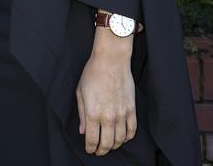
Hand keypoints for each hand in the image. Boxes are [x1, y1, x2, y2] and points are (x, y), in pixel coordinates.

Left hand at [75, 30, 135, 155]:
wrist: (111, 61)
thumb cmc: (93, 74)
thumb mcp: (80, 92)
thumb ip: (82, 114)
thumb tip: (83, 131)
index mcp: (93, 113)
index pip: (92, 140)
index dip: (90, 148)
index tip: (89, 150)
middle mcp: (108, 117)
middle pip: (107, 143)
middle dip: (102, 150)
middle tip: (99, 151)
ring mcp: (122, 114)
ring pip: (121, 139)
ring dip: (115, 145)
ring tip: (110, 145)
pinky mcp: (132, 110)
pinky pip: (132, 130)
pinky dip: (128, 137)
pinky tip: (123, 137)